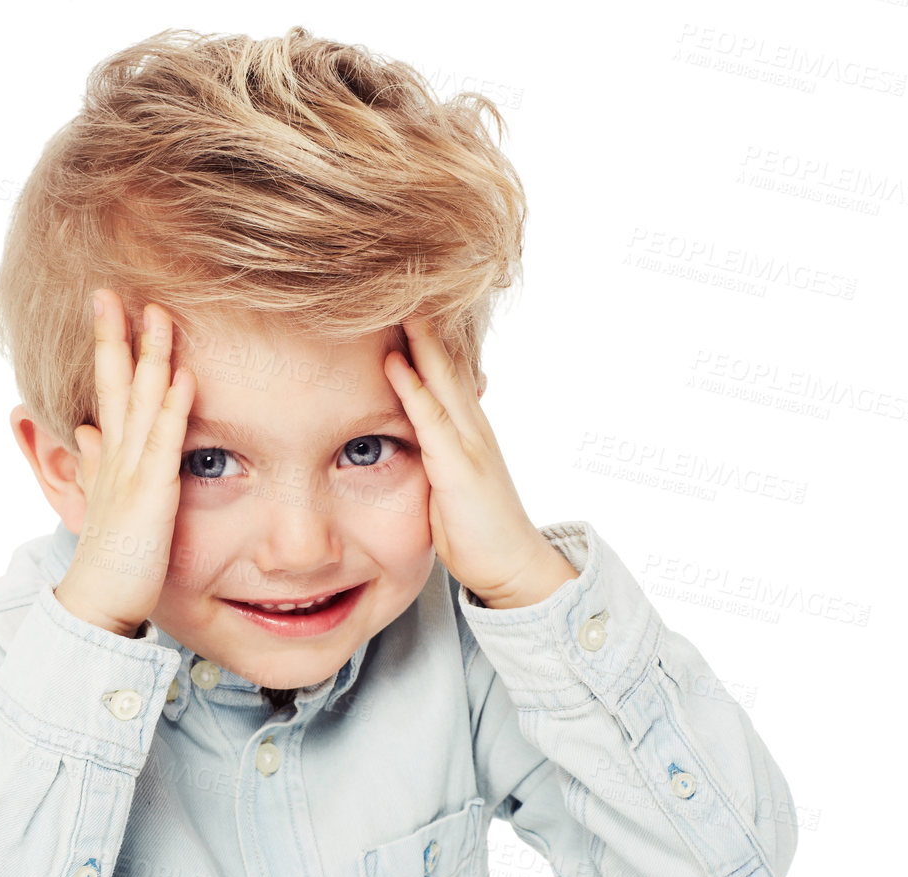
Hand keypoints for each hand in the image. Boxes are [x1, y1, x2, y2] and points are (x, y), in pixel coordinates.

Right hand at [53, 290, 195, 636]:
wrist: (96, 603)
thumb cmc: (106, 560)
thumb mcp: (99, 503)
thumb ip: (92, 465)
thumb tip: (83, 432)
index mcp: (106, 456)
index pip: (107, 390)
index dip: (108, 347)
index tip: (108, 307)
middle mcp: (114, 456)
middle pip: (114, 383)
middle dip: (114, 335)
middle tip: (109, 290)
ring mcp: (131, 471)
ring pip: (141, 402)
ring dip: (150, 356)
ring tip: (158, 313)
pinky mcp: (151, 494)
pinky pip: (165, 442)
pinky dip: (174, 407)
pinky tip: (183, 376)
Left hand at [383, 317, 575, 608]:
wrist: (514, 568)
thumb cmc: (477, 531)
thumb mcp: (449, 482)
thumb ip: (431, 452)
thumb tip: (404, 435)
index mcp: (468, 427)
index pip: (445, 368)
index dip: (424, 333)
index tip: (400, 297)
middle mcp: (472, 425)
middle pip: (445, 359)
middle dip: (422, 320)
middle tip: (400, 277)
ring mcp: (469, 443)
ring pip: (440, 377)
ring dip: (418, 338)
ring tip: (395, 299)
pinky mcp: (460, 467)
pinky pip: (431, 419)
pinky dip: (411, 388)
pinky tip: (394, 362)